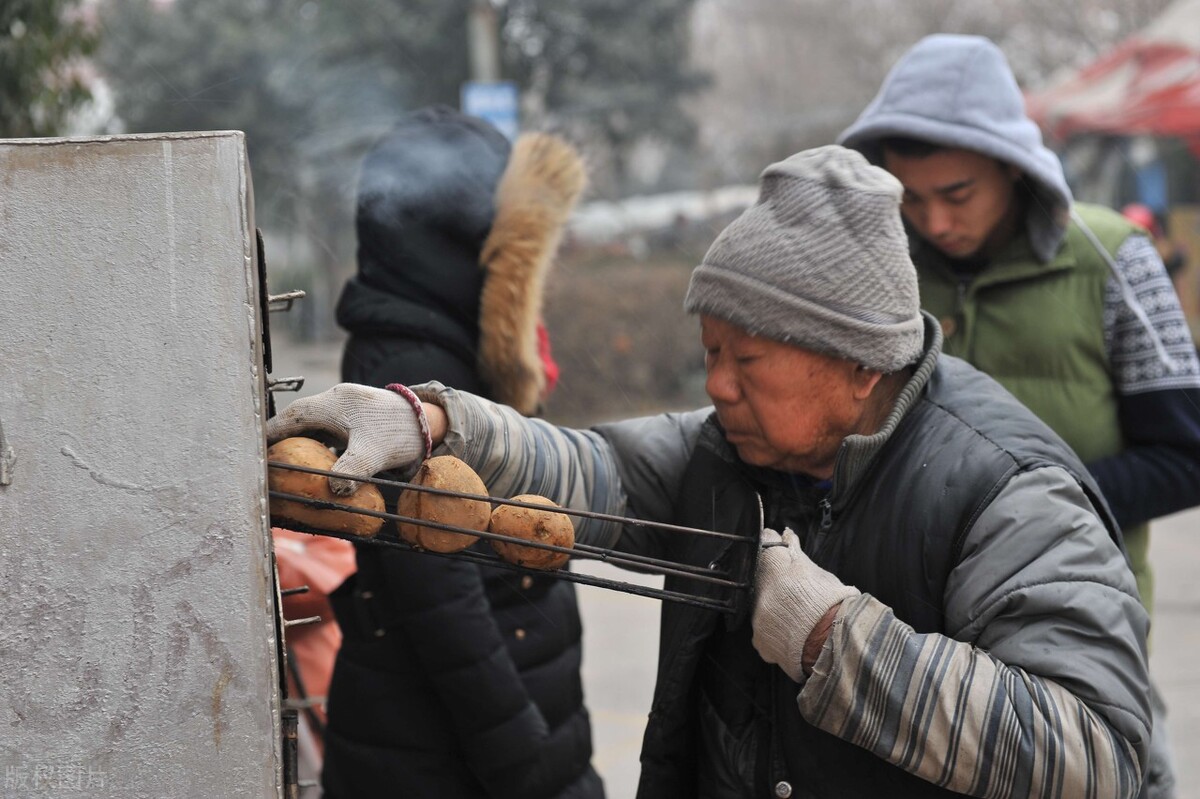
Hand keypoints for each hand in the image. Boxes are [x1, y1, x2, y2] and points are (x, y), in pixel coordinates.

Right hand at [265, 383, 431, 494]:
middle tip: (266, 461)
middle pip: (299, 419)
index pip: (292, 416)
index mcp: (334, 404)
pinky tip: (316, 464)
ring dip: (300, 442)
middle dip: (281, 438)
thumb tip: (334, 489)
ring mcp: (346, 409)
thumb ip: (352, 470)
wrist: (431, 422)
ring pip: (313, 425)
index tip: (255, 447)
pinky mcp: (355, 419)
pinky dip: (318, 446)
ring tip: (285, 465)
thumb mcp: (374, 453)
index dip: (272, 431)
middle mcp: (336, 402)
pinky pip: (328, 431)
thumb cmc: (401, 432)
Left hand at [752, 527, 859, 681]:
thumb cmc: (831, 603)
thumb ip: (796, 552)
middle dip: (775, 582)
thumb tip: (786, 535)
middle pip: (761, 580)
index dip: (773, 545)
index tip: (779, 548)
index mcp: (774, 568)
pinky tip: (791, 632)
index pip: (766, 544)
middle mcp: (760, 593)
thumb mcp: (818, 572)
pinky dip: (774, 632)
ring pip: (761, 608)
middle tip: (795, 591)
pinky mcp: (761, 643)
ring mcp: (757, 620)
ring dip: (774, 608)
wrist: (835, 642)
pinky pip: (763, 634)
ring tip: (796, 615)